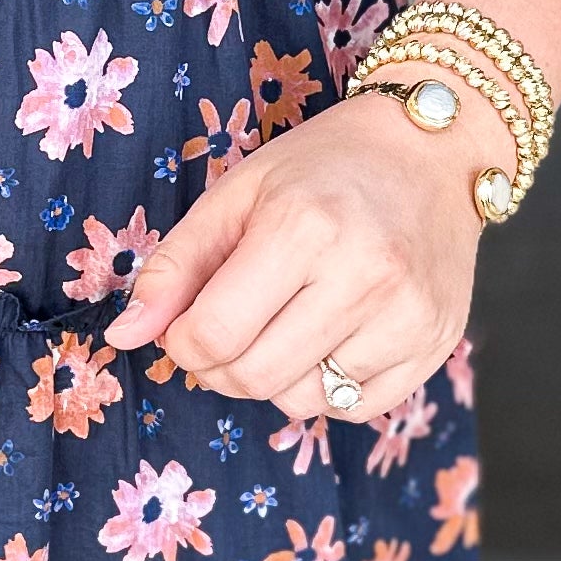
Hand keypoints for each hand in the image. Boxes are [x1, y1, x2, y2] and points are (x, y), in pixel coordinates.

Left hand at [106, 94, 479, 427]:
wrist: (432, 151)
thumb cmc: (324, 167)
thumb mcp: (237, 194)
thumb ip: (174, 266)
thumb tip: (124, 337)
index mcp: (303, 227)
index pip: (212, 335)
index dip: (182, 343)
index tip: (186, 324)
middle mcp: (363, 276)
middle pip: (255, 377)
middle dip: (220, 368)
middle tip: (227, 331)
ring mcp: (408, 315)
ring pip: (304, 401)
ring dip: (276, 377)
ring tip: (288, 323)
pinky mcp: (436, 343)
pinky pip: (356, 409)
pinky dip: (329, 387)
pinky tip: (333, 337)